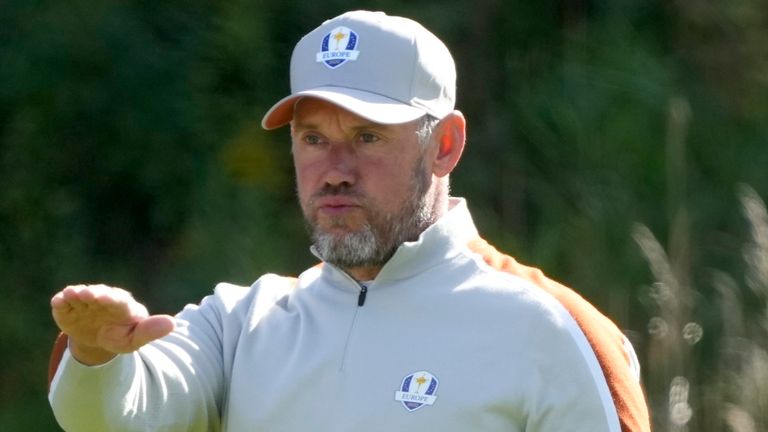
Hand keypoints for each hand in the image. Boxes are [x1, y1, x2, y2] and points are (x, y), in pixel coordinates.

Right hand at [51, 284, 174, 364]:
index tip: (104, 299)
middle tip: (87, 294)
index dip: (111, 299)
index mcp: (122, 304)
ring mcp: (84, 302)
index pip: (118, 300)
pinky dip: (61, 302)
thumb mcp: (135, 338)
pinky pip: (63, 302)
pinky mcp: (68, 307)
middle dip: (93, 294)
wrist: (98, 339)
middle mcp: (103, 298)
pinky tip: (58, 302)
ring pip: (80, 295)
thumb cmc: (121, 336)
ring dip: (75, 294)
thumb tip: (173, 324)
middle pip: (98, 293)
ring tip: (71, 295)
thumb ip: (151, 331)